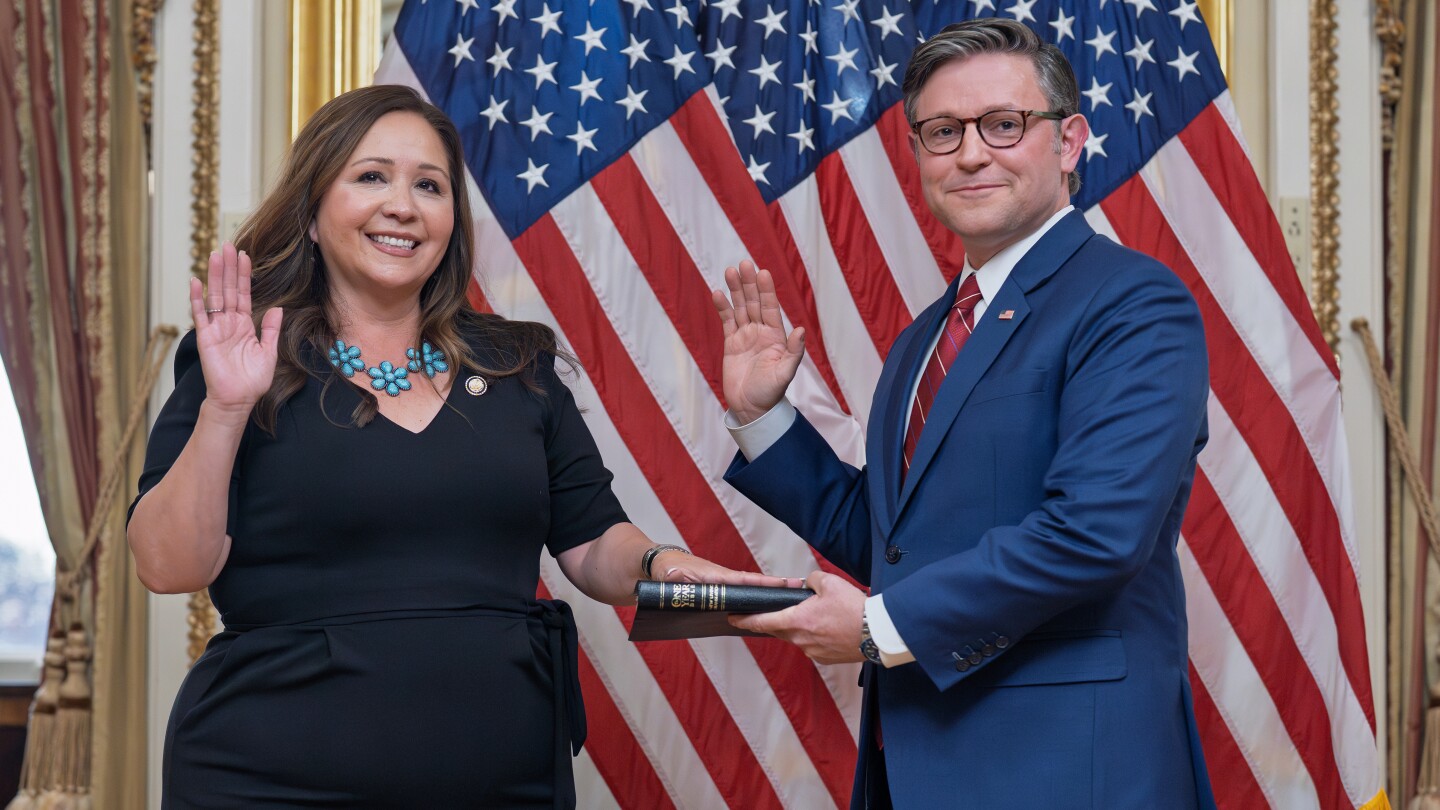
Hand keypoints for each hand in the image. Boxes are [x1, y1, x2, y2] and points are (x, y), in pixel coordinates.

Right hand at [190, 242, 282, 415]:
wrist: (238, 400)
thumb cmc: (252, 380)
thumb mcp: (268, 352)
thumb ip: (271, 329)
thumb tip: (278, 308)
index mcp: (244, 324)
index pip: (244, 294)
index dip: (244, 275)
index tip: (243, 255)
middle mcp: (229, 323)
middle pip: (228, 290)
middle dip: (228, 268)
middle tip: (227, 245)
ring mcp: (216, 328)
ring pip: (215, 296)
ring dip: (215, 276)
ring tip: (215, 255)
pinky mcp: (206, 337)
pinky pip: (200, 315)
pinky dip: (197, 299)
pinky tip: (196, 281)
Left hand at [654, 550, 803, 589]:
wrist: (661, 566)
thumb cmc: (667, 569)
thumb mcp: (670, 575)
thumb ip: (675, 578)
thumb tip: (675, 578)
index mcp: (717, 576)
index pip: (747, 580)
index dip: (766, 583)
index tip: (787, 583)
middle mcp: (724, 580)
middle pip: (755, 586)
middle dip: (776, 588)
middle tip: (800, 591)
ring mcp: (723, 585)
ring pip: (749, 591)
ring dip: (768, 595)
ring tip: (791, 603)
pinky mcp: (719, 591)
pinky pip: (741, 595)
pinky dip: (754, 600)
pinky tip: (764, 611)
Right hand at [712, 260, 804, 424]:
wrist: (752, 409)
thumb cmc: (771, 393)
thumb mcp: (785, 373)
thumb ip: (794, 352)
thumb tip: (800, 330)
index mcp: (776, 336)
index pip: (770, 307)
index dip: (766, 290)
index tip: (762, 272)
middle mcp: (761, 332)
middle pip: (754, 302)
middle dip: (749, 283)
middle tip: (743, 264)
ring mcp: (745, 336)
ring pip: (740, 308)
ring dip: (735, 290)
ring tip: (730, 271)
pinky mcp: (731, 344)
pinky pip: (726, 321)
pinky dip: (722, 308)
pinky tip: (717, 293)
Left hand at [729, 570, 865, 663]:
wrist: (878, 633)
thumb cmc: (854, 609)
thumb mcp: (830, 582)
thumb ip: (810, 580)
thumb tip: (806, 585)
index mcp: (797, 621)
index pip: (763, 622)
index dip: (745, 620)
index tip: (733, 618)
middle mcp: (801, 640)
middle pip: (780, 630)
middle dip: (777, 620)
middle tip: (778, 610)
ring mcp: (813, 652)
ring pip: (798, 637)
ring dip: (801, 627)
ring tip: (819, 615)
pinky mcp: (826, 659)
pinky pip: (813, 645)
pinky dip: (816, 636)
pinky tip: (830, 627)